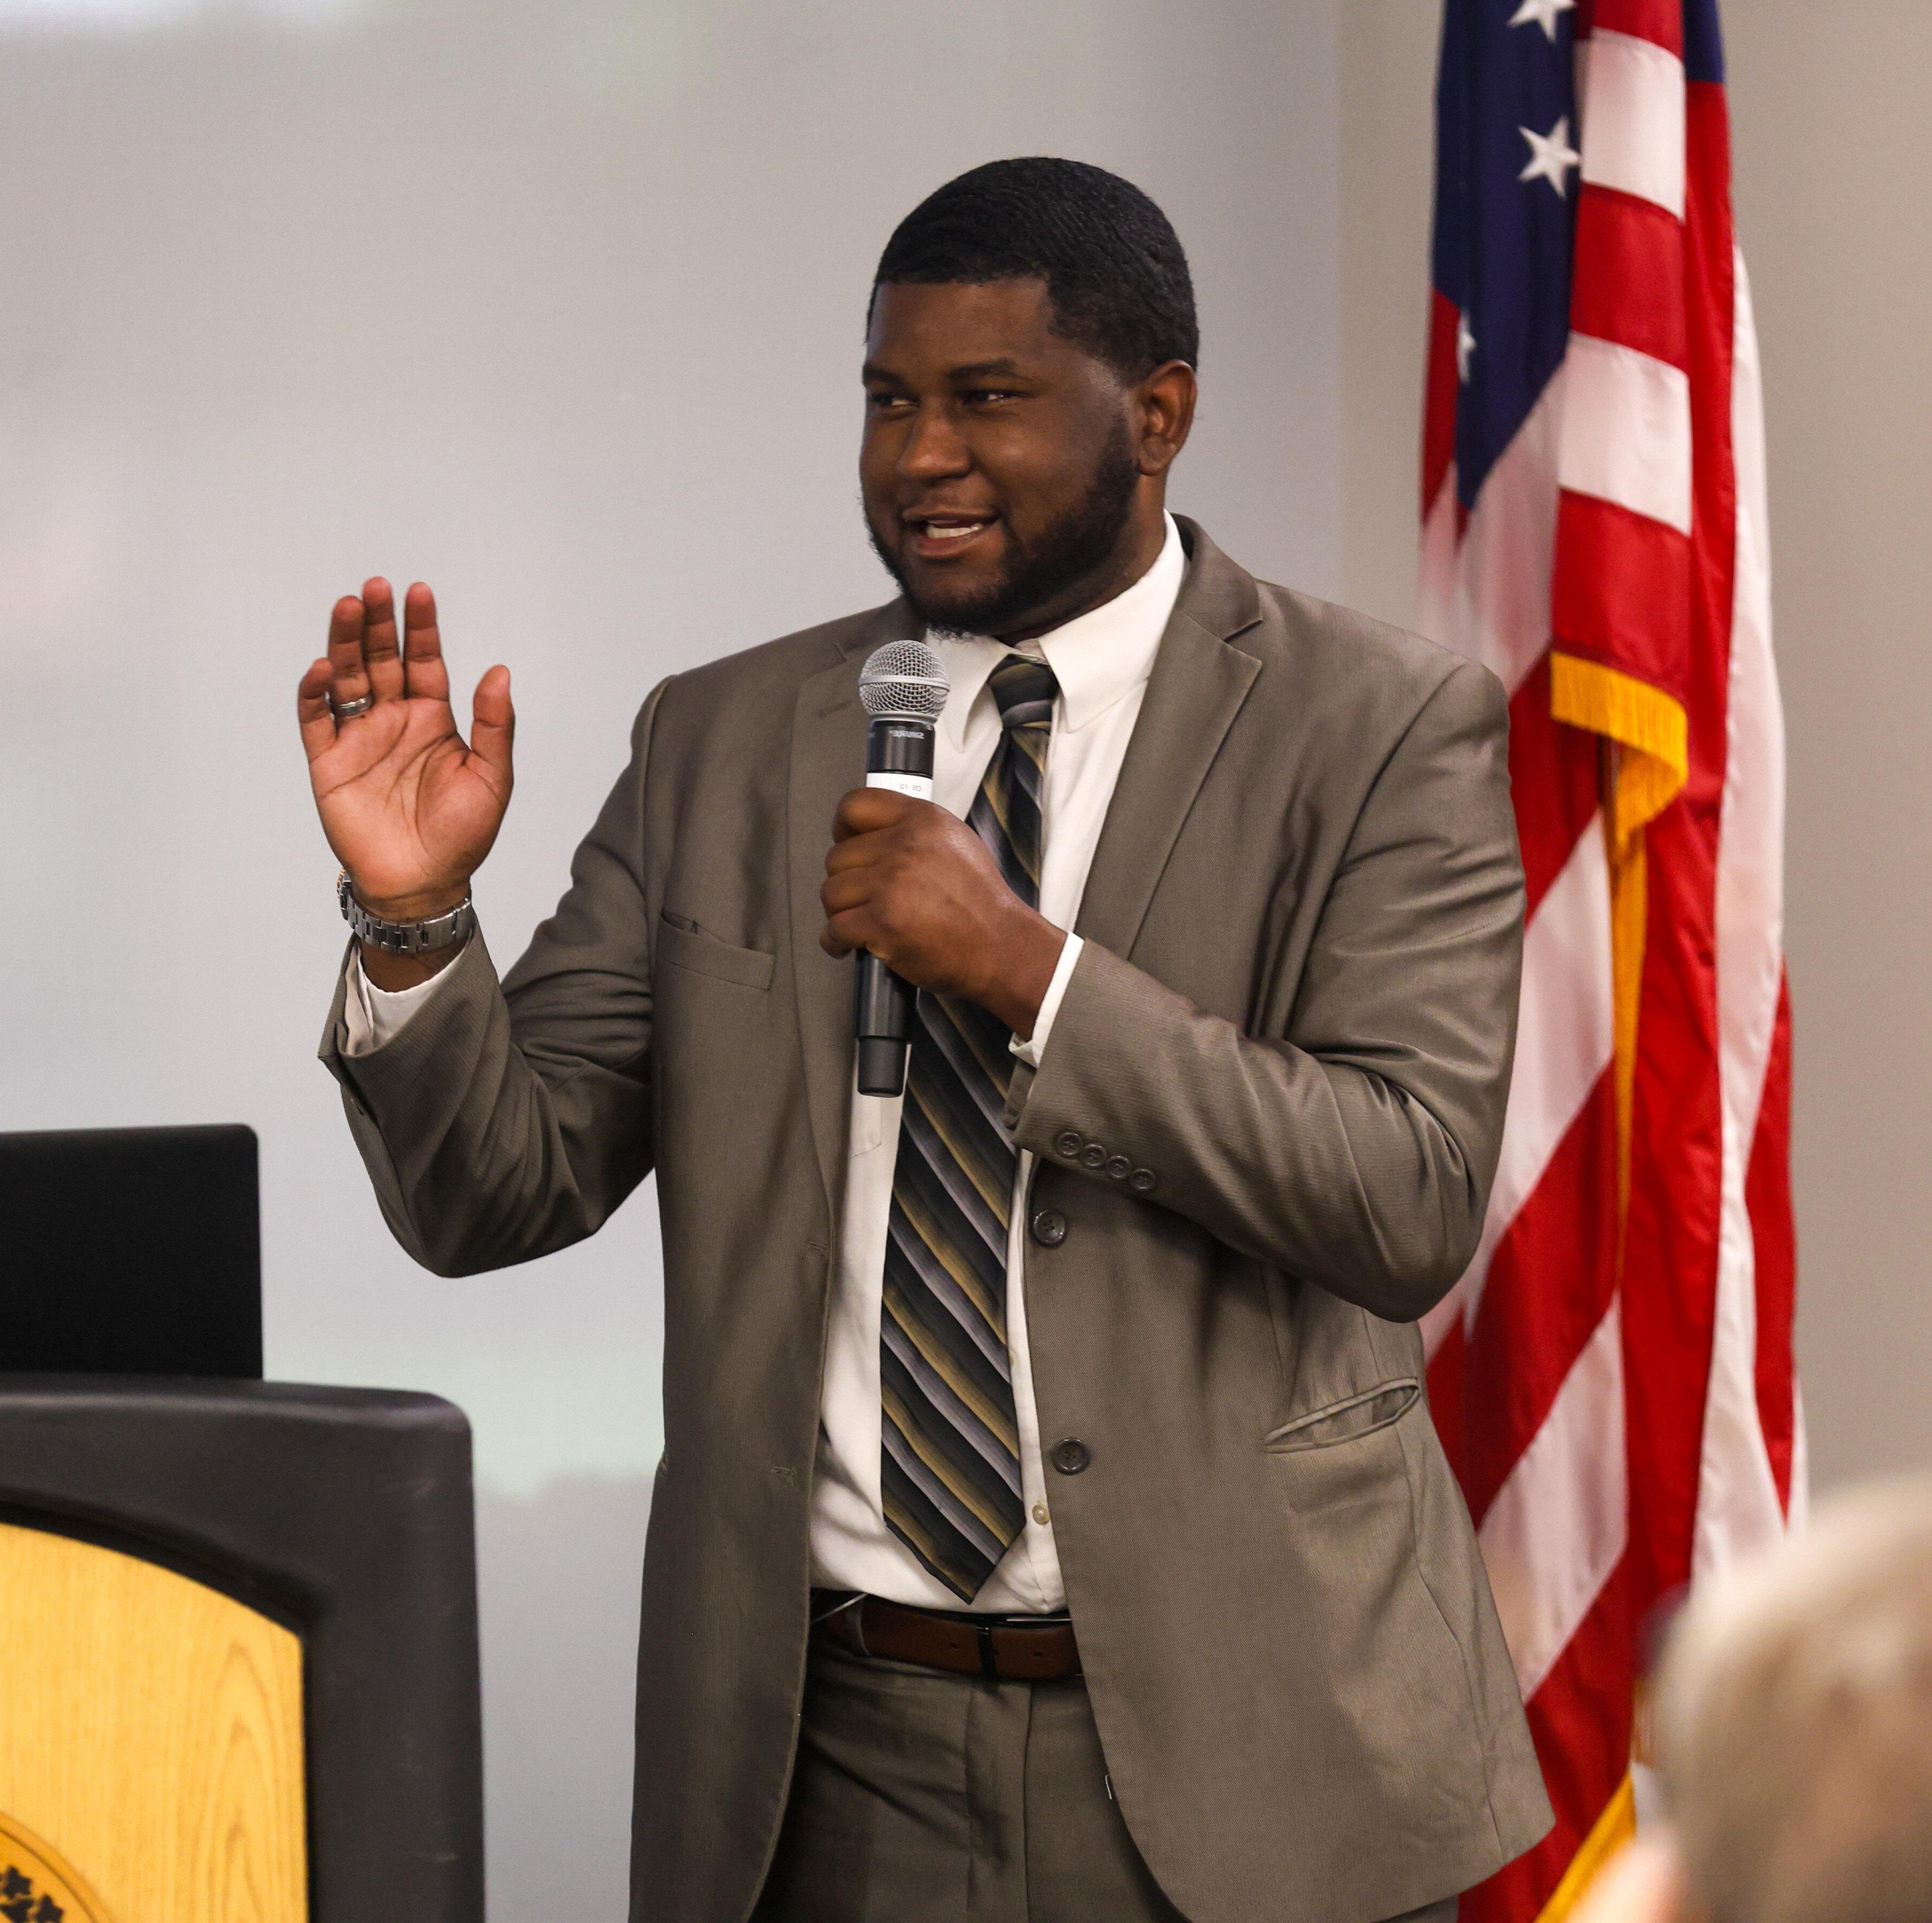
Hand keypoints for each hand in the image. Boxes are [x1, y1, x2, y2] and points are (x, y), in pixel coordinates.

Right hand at [297, 579, 512, 985]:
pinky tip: (321, 668)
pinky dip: (315, 693)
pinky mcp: (329, 761)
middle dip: (377, 623)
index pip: (424, 661)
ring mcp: (359, 737)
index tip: (419, 592)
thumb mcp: (492, 778)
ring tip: (347, 607)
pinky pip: (316, 719)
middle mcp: (394, 720)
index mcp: (432, 718)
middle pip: (381, 658)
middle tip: (374, 587)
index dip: (421, 627)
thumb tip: (500, 671)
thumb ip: (493, 725)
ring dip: (344, 642)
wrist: (423, 883)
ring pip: (347, 678)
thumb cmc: (462, 835)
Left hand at [819, 789, 1065, 1036]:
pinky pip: (834, 928)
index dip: (843, 829)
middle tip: (861, 899)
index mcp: (922, 820)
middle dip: (845, 882)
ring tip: (859, 924)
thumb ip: (915, 831)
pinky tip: (846, 945)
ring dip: (839, 913)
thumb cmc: (981, 904)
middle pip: (838, 857)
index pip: (856, 804)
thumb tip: (874, 836)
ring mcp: (891, 884)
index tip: (846, 844)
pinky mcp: (882, 921)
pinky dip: (834, 941)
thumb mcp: (957, 842)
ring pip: (831, 893)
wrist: (1000, 946)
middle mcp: (904, 845)